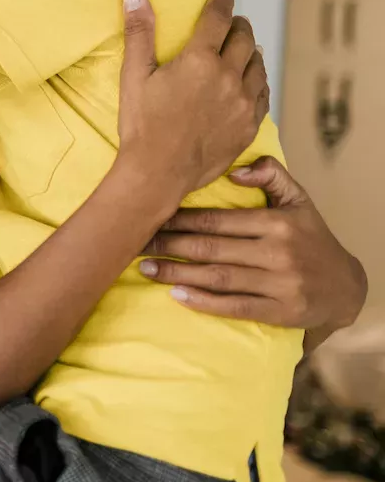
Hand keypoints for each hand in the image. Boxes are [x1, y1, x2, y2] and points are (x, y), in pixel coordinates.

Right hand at [115, 0, 268, 200]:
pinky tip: (251, 79)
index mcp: (199, 60)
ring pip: (258, 64)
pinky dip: (258, 80)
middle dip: (238, 24)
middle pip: (244, 38)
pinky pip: (263, 93)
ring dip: (251, 50)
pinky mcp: (249, 124)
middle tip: (232, 21)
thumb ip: (139, 32)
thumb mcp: (134, 75)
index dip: (221, 1)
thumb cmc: (141, 124)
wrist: (159, 172)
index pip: (217, 19)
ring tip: (244, 47)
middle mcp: (228, 76)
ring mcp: (243, 102)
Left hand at [141, 157, 367, 338]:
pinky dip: (204, 302)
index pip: (218, 220)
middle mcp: (279, 252)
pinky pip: (236, 306)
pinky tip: (177, 295)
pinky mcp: (282, 311)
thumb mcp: (299, 200)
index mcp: (278, 223)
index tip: (149, 217)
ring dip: (177, 274)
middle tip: (136, 243)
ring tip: (146, 268)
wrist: (346, 286)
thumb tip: (234, 170)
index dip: (180, 220)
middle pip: (212, 248)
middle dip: (169, 245)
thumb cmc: (311, 237)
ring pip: (218, 277)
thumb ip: (271, 175)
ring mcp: (281, 284)